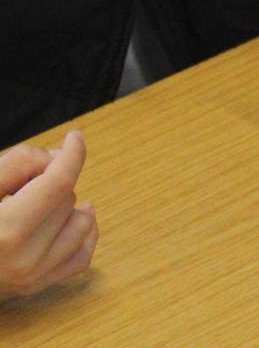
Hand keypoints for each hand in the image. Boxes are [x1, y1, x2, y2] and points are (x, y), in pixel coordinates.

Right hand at [0, 130, 96, 300]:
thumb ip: (16, 165)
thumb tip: (58, 158)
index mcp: (4, 230)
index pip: (58, 183)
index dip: (72, 154)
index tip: (73, 139)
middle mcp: (22, 258)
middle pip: (66, 198)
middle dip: (50, 183)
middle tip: (21, 188)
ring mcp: (33, 276)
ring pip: (82, 222)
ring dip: (66, 208)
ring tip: (36, 208)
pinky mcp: (39, 286)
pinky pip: (84, 255)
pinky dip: (82, 234)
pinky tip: (68, 222)